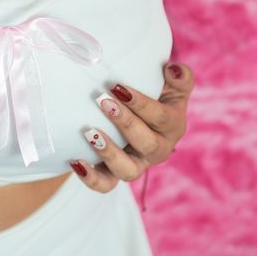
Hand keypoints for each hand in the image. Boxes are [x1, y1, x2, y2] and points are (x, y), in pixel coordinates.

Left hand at [70, 61, 193, 193]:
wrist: (138, 114)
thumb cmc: (155, 94)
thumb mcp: (171, 85)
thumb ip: (179, 77)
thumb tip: (172, 70)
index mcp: (173, 127)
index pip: (162, 118)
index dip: (141, 104)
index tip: (118, 87)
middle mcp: (158, 150)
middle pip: (147, 144)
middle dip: (125, 123)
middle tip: (103, 102)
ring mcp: (137, 164)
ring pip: (128, 171)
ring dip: (110, 153)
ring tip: (90, 133)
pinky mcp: (115, 174)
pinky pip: (106, 185)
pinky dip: (92, 178)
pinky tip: (77, 162)